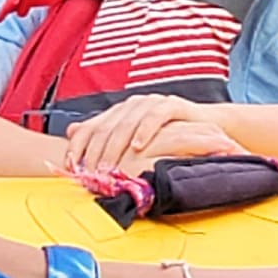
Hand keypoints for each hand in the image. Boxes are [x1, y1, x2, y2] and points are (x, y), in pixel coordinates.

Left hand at [61, 96, 239, 173]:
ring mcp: (151, 103)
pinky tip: (138, 146)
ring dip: (116, 146)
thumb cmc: (168, 136)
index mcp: (117, 113)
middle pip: (105, 128)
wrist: (205, 126)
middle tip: (91, 174)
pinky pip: (155, 116)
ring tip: (110, 166)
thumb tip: (71, 132)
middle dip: (95, 153)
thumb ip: (104, 136)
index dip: (77, 147)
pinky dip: (145, 131)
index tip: (71, 168)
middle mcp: (131, 105)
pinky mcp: (172, 105)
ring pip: (126, 123)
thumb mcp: (133, 141)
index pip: (89, 128)